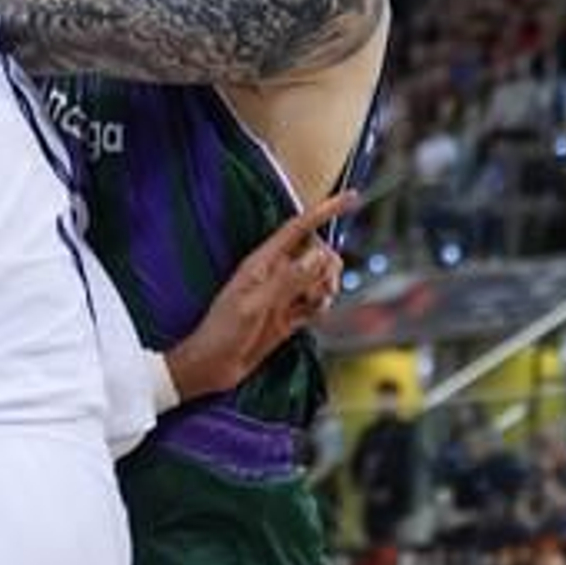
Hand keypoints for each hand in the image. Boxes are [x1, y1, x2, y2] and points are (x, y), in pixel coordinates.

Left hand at [165, 192, 352, 403]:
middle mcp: (276, 273)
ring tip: (313, 306)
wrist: (214, 366)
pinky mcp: (290, 315)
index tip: (352, 198)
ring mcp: (284, 293)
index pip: (299, 227)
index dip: (325, 210)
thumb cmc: (223, 332)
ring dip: (326, 288)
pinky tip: (310, 317)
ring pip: (321, 277)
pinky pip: (318, 301)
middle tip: (320, 290)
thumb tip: (319, 255)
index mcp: (263, 261)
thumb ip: (288, 280)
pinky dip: (322, 306)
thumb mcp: (255, 305)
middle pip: (317, 253)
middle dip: (328, 267)